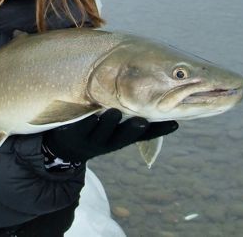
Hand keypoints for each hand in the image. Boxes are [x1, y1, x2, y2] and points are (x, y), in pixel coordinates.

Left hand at [42, 109, 177, 163]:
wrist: (67, 148)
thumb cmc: (98, 130)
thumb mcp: (115, 126)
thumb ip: (131, 112)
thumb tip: (158, 94)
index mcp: (123, 139)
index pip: (145, 136)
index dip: (159, 131)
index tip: (174, 122)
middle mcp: (110, 141)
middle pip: (124, 137)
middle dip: (132, 129)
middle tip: (142, 121)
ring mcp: (91, 139)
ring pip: (102, 132)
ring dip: (108, 123)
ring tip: (114, 112)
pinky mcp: (74, 134)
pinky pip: (80, 128)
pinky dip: (86, 122)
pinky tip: (91, 115)